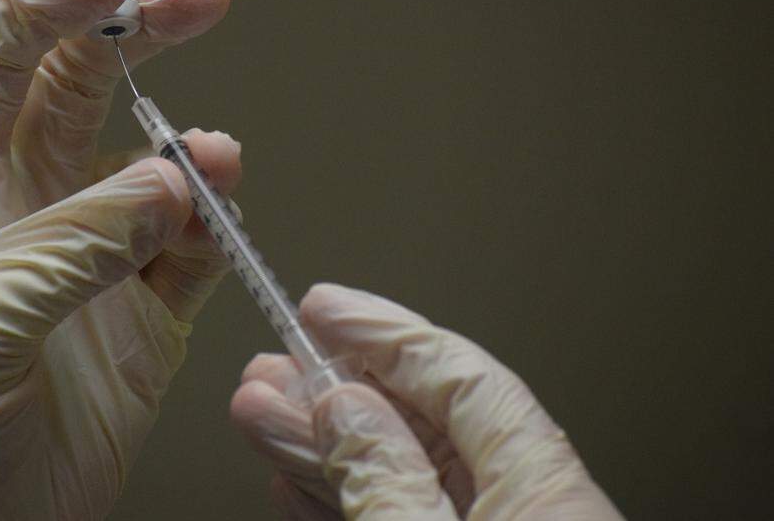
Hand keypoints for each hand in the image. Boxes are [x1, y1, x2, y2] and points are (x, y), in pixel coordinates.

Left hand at [0, 0, 236, 519]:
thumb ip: (71, 244)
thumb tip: (161, 184)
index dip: (47, 3)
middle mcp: (28, 198)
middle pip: (83, 79)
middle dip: (140, 28)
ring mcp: (92, 246)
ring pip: (148, 158)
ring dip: (185, 146)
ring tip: (211, 158)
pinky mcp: (143, 303)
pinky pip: (190, 242)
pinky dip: (211, 224)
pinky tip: (215, 218)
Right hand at [230, 284, 621, 519]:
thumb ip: (387, 478)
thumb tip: (343, 407)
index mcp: (548, 494)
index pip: (463, 378)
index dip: (388, 333)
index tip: (324, 308)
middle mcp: (523, 508)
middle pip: (422, 423)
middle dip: (336, 388)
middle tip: (271, 366)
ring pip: (396, 472)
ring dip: (323, 442)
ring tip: (259, 412)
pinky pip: (393, 516)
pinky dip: (343, 497)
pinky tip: (294, 482)